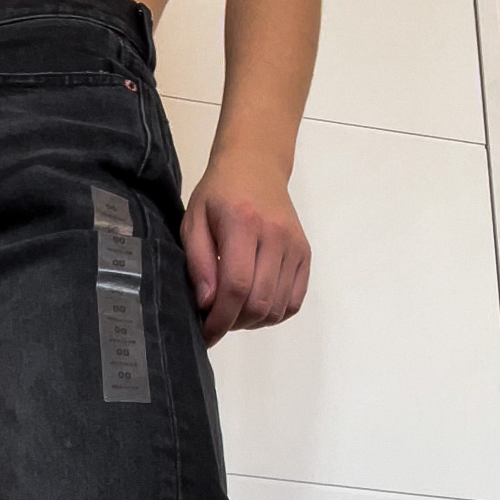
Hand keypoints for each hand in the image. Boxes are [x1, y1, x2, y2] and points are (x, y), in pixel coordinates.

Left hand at [181, 150, 310, 344]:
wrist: (255, 166)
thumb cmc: (219, 194)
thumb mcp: (194, 221)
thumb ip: (197, 262)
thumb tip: (207, 304)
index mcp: (244, 224)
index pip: (236, 287)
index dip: (220, 319)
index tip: (206, 334)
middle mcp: (276, 236)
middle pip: (259, 303)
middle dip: (233, 323)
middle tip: (216, 321)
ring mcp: (295, 246)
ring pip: (277, 308)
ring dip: (252, 321)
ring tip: (233, 311)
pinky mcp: (305, 255)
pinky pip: (293, 302)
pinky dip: (273, 314)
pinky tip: (255, 304)